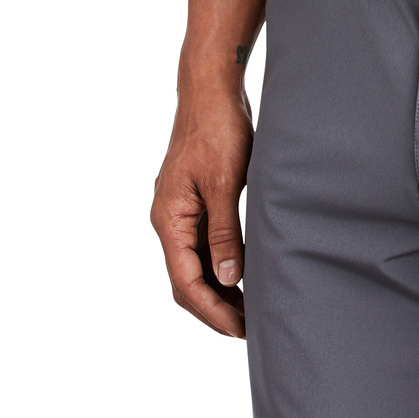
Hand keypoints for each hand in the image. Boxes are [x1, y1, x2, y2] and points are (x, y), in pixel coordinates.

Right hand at [152, 89, 252, 336]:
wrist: (211, 88)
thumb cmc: (218, 129)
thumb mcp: (224, 182)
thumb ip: (223, 232)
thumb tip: (227, 278)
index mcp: (168, 218)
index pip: (185, 281)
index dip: (212, 310)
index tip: (239, 328)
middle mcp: (169, 219)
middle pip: (186, 279)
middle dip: (214, 306)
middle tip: (249, 327)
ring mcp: (180, 209)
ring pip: (195, 262)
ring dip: (218, 287)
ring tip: (249, 307)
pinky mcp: (195, 198)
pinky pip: (203, 242)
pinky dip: (220, 262)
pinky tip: (243, 271)